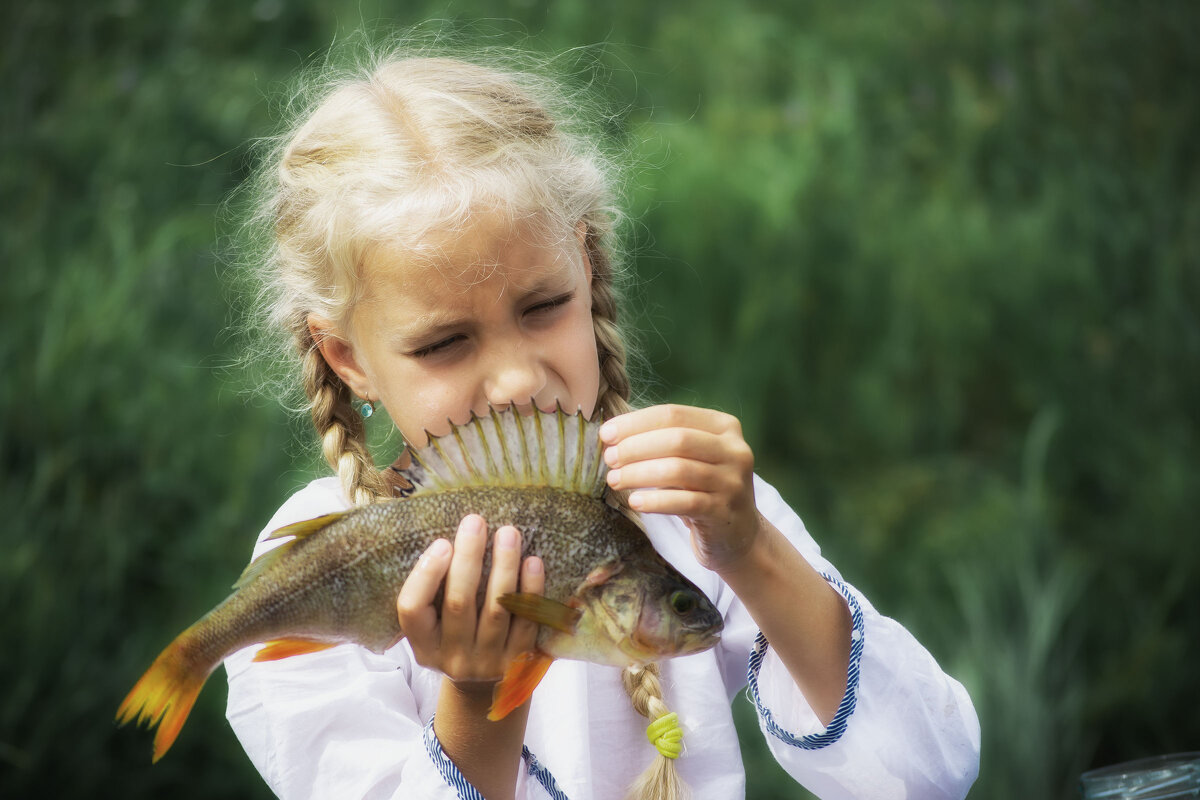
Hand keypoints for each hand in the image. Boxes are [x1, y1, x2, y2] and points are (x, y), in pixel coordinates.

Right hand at [397, 515, 544, 687]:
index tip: (442, 543)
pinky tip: (533, 562)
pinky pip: (527, 622)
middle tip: (475, 522)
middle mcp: (452, 657)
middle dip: (468, 558)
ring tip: (508, 533)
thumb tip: (451, 539)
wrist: (484, 690)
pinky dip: (531, 591)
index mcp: (423, 645)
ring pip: (496, 610)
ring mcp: (487, 662)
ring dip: (503, 567)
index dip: (425, 574)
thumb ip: (434, 592)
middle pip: (458, 603)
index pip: (411, 610)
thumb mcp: (434, 626)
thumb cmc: (455, 639)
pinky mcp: (519, 661)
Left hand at [600, 404, 760, 573]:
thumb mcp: (690, 457)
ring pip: (679, 470)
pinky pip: (685, 502)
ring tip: (614, 480)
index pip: (673, 414)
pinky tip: (635, 501)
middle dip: (636, 447)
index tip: (606, 434)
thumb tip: (612, 433)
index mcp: (724, 426)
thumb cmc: (701, 488)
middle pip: (677, 439)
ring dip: (639, 473)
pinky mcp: (725, 512)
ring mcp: (733, 482)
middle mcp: (735, 450)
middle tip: (610, 458)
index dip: (636, 422)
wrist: (736, 533)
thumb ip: (661, 440)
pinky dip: (655, 500)